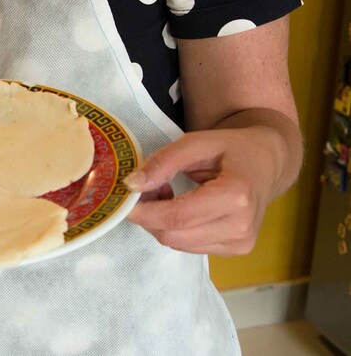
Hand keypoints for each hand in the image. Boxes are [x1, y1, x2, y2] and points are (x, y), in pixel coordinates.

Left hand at [125, 126, 284, 255]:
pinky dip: (175, 229)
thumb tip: (132, 185)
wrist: (268, 162)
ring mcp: (240, 243)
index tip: (124, 200)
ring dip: (161, 223)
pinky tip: (181, 207)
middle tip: (146, 189)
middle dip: (149, 216)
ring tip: (166, 192)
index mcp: (236, 196)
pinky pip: (189, 246)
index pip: (177, 216)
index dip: (145, 212)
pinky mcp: (236, 250)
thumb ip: (164, 162)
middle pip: (174, 235)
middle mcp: (241, 227)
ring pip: (178, 244)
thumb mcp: (196, 142)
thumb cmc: (232, 148)